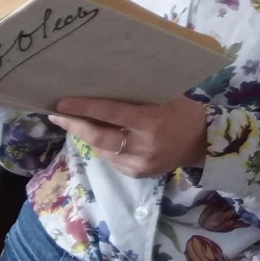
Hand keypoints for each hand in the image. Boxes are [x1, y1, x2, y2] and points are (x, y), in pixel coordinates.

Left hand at [52, 95, 209, 179]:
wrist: (203, 143)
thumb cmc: (183, 111)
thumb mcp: (164, 96)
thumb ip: (137, 96)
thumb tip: (101, 86)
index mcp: (150, 122)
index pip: (110, 113)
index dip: (83, 108)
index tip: (60, 103)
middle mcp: (143, 146)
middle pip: (98, 137)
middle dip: (74, 125)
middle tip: (56, 114)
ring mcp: (139, 164)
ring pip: (102, 149)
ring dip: (86, 136)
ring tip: (75, 121)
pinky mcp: (138, 174)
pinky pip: (112, 159)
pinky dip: (103, 146)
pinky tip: (100, 136)